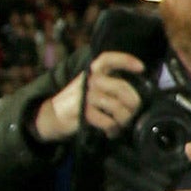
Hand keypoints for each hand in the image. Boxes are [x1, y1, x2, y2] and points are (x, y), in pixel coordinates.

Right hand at [33, 51, 147, 142]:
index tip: (141, 68)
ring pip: (117, 107)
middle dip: (133, 103)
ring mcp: (85, 96)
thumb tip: (137, 93)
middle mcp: (89, 81)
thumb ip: (109, 84)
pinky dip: (113, 129)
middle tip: (133, 112)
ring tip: (121, 125)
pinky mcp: (82, 112)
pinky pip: (108, 121)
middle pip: (122, 88)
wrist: (50, 117)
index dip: (126, 60)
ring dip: (124, 119)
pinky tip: (111, 132)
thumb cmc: (78, 102)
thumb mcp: (91, 86)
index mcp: (92, 72)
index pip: (108, 59)